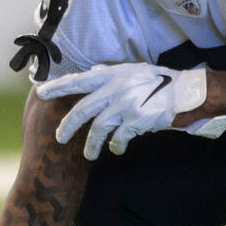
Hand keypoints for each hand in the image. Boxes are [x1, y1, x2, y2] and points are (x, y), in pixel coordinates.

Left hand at [36, 63, 225, 158]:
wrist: (185, 92)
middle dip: (68, 126)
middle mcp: (116, 88)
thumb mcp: (133, 70)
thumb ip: (111, 73)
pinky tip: (116, 149)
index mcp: (112, 74)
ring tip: (89, 155)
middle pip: (83, 109)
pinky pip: (118, 138)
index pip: (78, 80)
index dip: (58, 87)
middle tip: (59, 138)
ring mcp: (126, 104)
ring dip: (91, 145)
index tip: (40, 93)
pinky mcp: (136, 120)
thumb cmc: (158, 81)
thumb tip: (92, 70)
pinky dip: (115, 146)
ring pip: (98, 128)